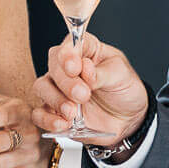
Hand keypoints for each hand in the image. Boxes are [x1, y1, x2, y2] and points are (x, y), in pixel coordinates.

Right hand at [33, 34, 150, 145]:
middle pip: (54, 65)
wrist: (128, 119)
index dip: (69, 54)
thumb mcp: (122, 76)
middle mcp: (68, 67)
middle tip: (83, 95)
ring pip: (42, 87)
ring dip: (55, 100)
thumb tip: (85, 69)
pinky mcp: (54, 111)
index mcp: (87, 50)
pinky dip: (48, 120)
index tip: (74, 67)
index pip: (71, 43)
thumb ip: (103, 72)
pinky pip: (40, 114)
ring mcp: (59, 89)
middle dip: (66, 82)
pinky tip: (63, 124)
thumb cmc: (124, 90)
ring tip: (72, 112)